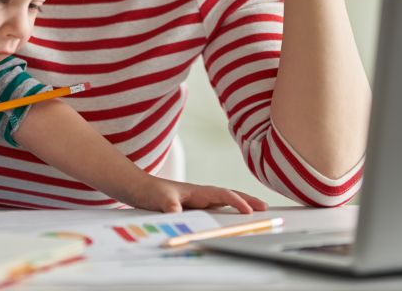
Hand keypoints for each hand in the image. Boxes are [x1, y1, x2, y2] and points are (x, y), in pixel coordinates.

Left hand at [124, 177, 267, 213]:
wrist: (136, 187)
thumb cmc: (148, 190)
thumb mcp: (158, 199)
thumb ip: (169, 206)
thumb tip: (178, 213)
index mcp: (196, 190)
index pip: (222, 194)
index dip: (237, 202)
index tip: (249, 211)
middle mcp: (199, 193)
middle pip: (228, 195)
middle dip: (247, 200)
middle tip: (265, 207)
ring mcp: (196, 198)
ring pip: (223, 200)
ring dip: (239, 203)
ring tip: (255, 209)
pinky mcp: (192, 204)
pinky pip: (214, 207)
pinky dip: (227, 209)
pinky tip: (231, 215)